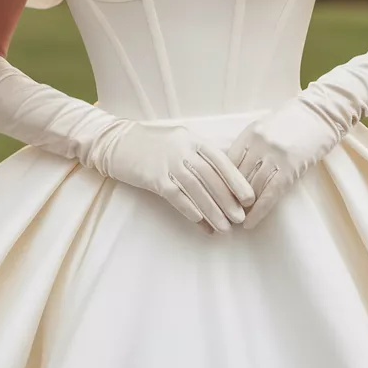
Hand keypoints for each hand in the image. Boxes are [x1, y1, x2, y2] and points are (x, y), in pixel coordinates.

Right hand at [94, 119, 255, 232]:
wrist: (117, 141)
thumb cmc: (152, 145)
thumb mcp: (179, 142)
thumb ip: (199, 156)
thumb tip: (222, 182)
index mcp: (193, 140)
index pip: (221, 161)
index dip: (237, 181)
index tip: (250, 198)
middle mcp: (183, 149)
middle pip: (211, 177)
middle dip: (228, 200)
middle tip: (241, 218)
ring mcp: (167, 162)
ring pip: (196, 189)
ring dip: (212, 210)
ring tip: (224, 227)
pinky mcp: (152, 176)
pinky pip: (175, 195)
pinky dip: (189, 209)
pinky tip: (200, 222)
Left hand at [226, 97, 342, 229]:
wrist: (322, 112)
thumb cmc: (294, 121)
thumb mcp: (265, 128)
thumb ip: (249, 146)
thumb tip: (232, 172)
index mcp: (249, 134)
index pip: (225, 164)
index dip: (218, 184)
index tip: (212, 198)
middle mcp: (257, 145)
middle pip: (234, 178)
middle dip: (226, 198)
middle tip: (218, 216)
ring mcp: (273, 156)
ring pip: (250, 188)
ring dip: (240, 208)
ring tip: (232, 224)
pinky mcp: (290, 168)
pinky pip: (269, 194)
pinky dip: (258, 212)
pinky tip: (249, 224)